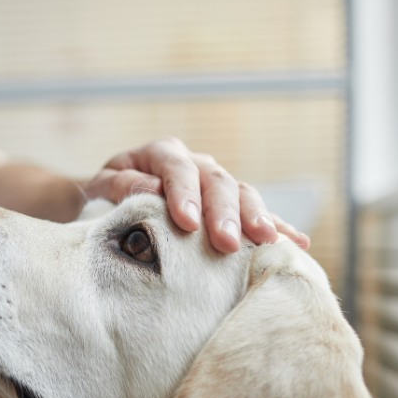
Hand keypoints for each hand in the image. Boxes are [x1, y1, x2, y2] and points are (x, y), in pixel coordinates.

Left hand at [84, 137, 310, 252]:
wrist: (109, 204)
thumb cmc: (103, 198)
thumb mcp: (100, 190)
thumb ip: (120, 187)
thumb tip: (150, 190)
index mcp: (160, 154)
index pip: (177, 168)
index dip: (184, 194)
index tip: (187, 223)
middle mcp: (194, 163)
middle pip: (217, 182)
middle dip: (224, 213)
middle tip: (227, 243)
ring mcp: (215, 184)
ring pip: (243, 194)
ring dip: (257, 218)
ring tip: (268, 242)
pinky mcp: (229, 207)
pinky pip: (257, 213)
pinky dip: (277, 227)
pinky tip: (297, 243)